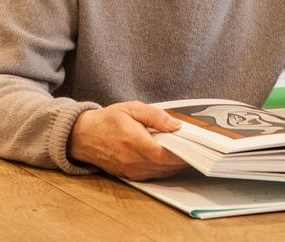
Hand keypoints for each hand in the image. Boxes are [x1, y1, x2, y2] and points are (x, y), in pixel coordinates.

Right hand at [68, 101, 188, 180]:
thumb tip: (176, 125)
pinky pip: (155, 175)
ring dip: (177, 164)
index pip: (165, 154)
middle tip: (200, 148)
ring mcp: (132, 171)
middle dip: (185, 158)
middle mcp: (133, 161)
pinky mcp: (131, 176)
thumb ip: (155, 116)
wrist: (84, 136)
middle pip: (167, 166)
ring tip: (190, 151)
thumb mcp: (132, 108)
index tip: (198, 147)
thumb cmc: (107, 121)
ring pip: (163, 173)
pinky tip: (173, 158)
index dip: (184, 153)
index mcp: (134, 142)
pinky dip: (167, 168)